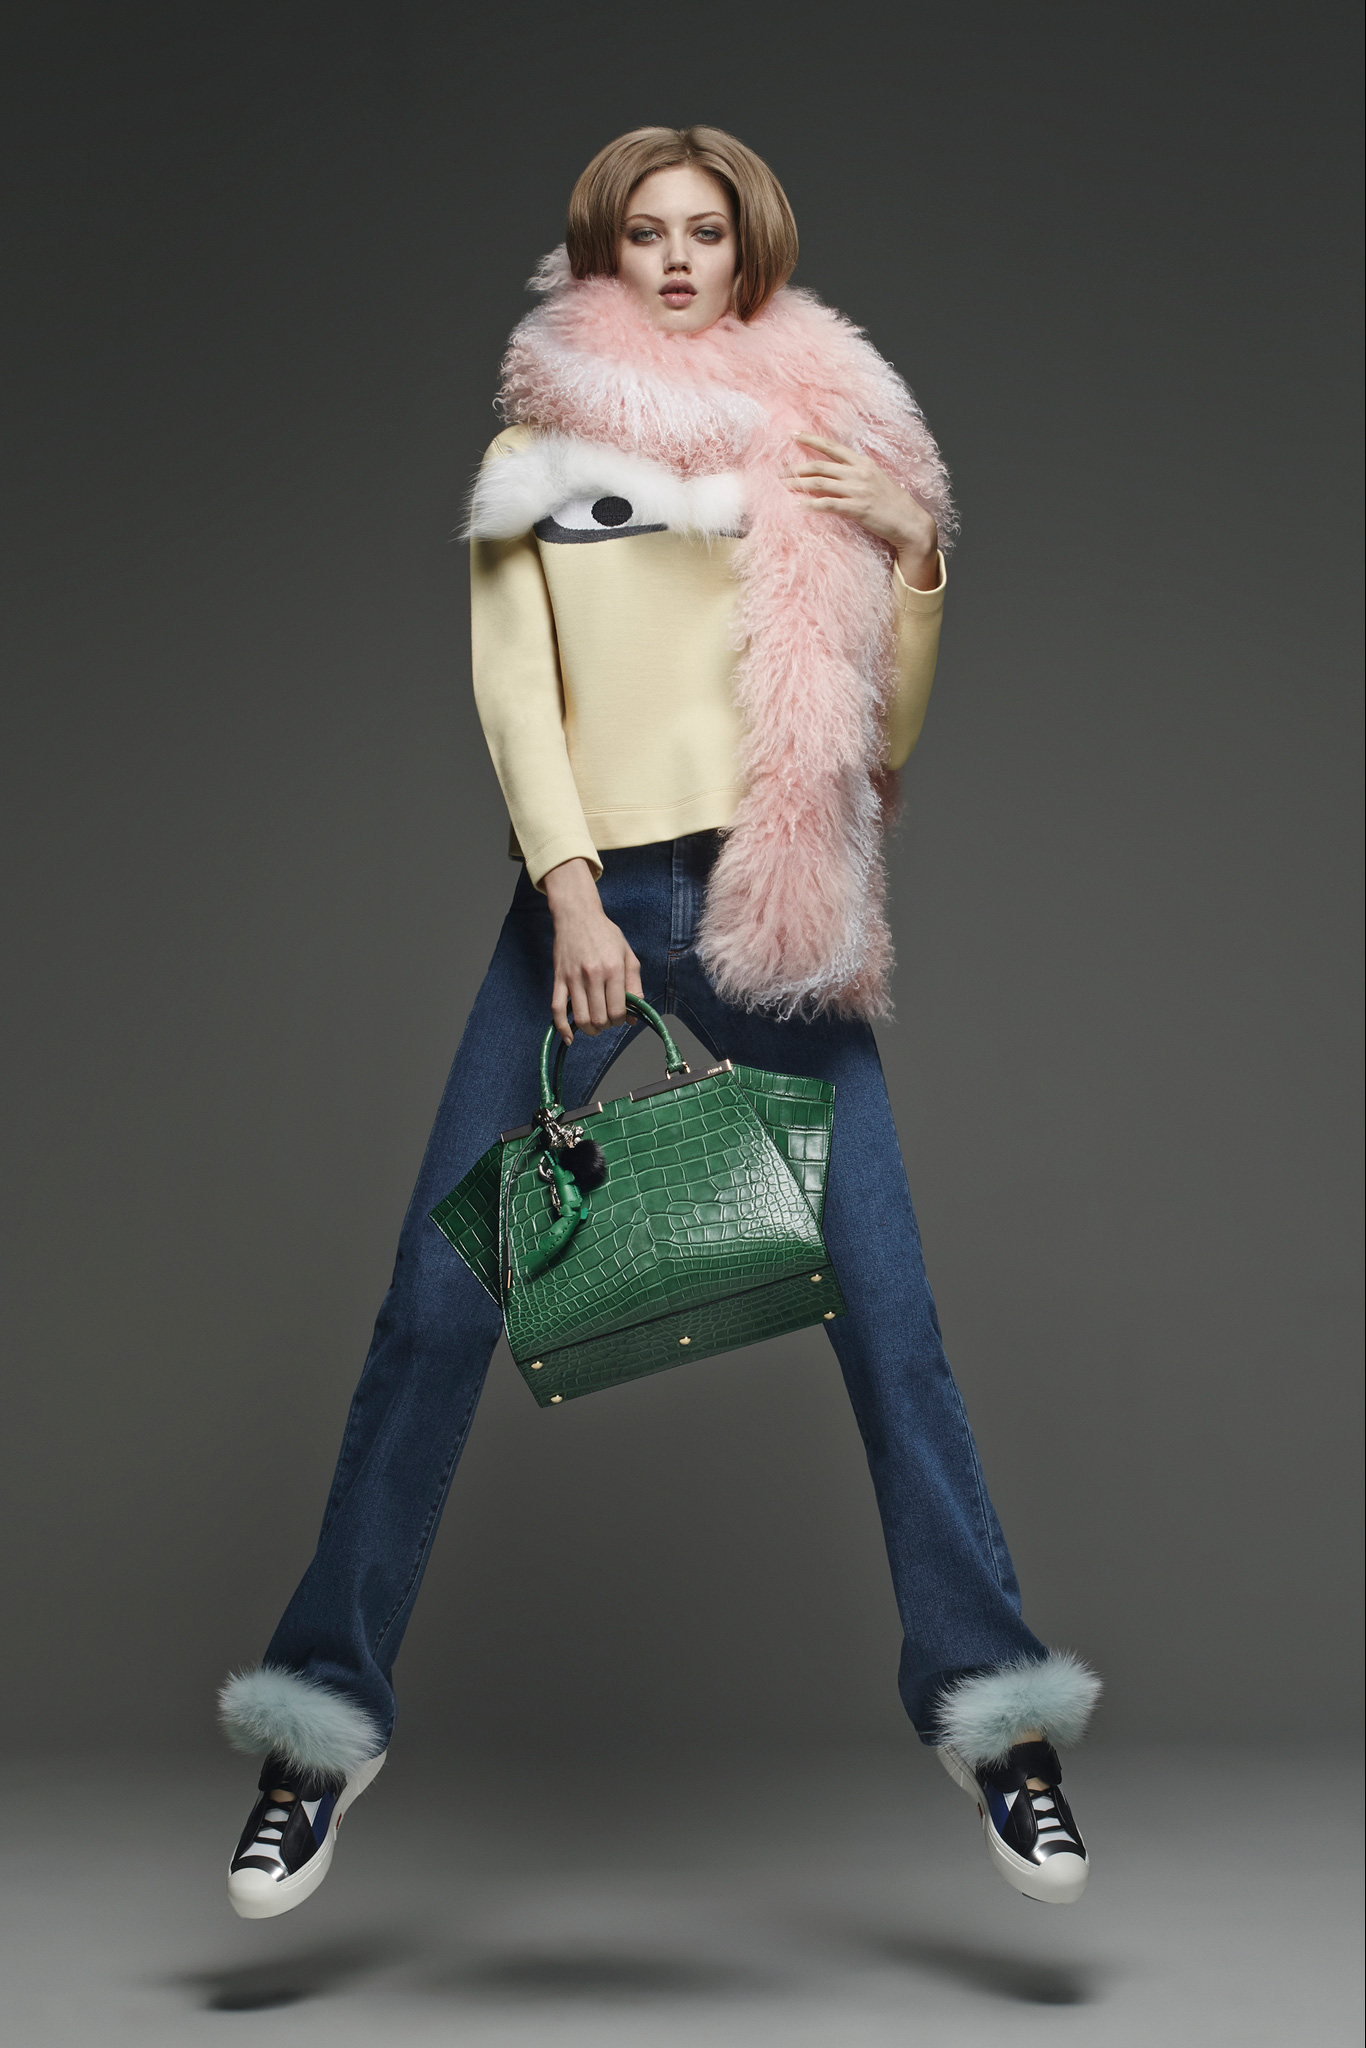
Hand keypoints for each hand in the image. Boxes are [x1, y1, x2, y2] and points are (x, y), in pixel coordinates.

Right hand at [542, 857, 642, 1044]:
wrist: (578, 915)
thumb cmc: (605, 934)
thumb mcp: (628, 955)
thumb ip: (634, 985)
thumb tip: (633, 1015)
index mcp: (613, 969)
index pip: (617, 1010)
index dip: (620, 1020)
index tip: (621, 1017)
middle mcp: (593, 975)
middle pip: (599, 1017)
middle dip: (606, 1025)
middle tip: (608, 1019)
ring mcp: (573, 978)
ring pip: (580, 1018)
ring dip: (589, 1029)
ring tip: (594, 1026)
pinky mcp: (559, 979)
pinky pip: (557, 1009)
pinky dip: (563, 1028)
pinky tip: (570, 1038)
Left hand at [783, 434, 939, 590]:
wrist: (910, 523)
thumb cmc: (893, 504)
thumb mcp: (876, 481)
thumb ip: (857, 474)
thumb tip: (837, 474)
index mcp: (863, 463)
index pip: (832, 447)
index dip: (811, 440)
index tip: (794, 435)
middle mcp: (859, 473)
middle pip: (820, 466)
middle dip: (797, 467)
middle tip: (779, 470)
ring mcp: (858, 490)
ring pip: (820, 483)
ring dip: (799, 484)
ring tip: (783, 486)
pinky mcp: (857, 508)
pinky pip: (828, 504)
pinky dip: (811, 504)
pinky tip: (798, 506)